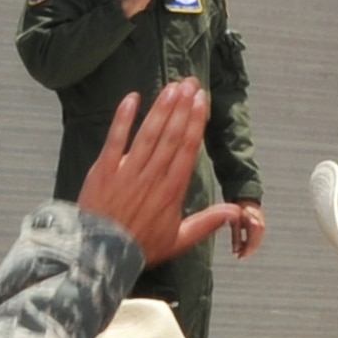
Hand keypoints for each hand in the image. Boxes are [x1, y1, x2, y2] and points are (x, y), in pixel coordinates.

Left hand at [77, 84, 237, 265]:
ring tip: (171, 87)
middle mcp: (153, 176)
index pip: (188, 149)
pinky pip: (115, 138)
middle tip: (190, 83)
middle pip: (171, 135)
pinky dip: (124, 117)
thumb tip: (235, 212)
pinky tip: (133, 98)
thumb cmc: (141, 247)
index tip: (202, 101)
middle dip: (182, 106)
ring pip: (148, 133)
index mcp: (172, 190)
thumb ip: (207, 222)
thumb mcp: (179, 240)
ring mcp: (128, 171)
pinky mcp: (105, 169)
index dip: (195, 122)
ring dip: (161, 108)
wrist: (102, 254)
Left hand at [230, 202, 266, 258]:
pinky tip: (243, 245)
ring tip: (240, 251)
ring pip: (257, 242)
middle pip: (255, 244)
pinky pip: (257, 238)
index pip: (251, 242)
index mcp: (253, 223)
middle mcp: (260, 225)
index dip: (246, 251)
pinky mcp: (262, 228)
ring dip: (249, 248)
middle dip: (247, 251)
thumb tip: (235, 251)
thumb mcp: (235, 224)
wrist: (246, 201)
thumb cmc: (239, 211)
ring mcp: (262, 226)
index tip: (239, 257)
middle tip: (239, 256)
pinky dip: (251, 243)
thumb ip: (235, 237)